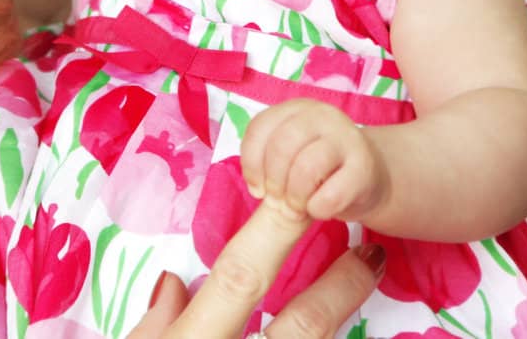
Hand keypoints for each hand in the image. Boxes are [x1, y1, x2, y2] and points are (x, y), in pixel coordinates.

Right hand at [128, 197, 383, 337]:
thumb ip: (155, 323)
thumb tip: (175, 282)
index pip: (240, 277)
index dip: (275, 234)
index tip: (302, 202)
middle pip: (302, 325)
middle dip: (340, 287)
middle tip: (371, 253)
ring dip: (341, 317)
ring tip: (365, 282)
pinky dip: (326, 338)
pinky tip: (338, 327)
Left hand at [240, 99, 388, 221]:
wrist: (370, 179)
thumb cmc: (321, 169)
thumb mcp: (290, 156)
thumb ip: (268, 161)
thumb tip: (258, 188)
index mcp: (297, 108)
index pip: (260, 128)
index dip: (251, 163)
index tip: (256, 188)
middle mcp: (322, 115)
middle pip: (281, 146)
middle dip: (273, 181)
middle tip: (277, 201)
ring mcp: (346, 138)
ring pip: (305, 169)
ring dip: (294, 198)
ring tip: (297, 208)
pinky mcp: (365, 167)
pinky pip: (331, 195)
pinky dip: (317, 209)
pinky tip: (319, 208)